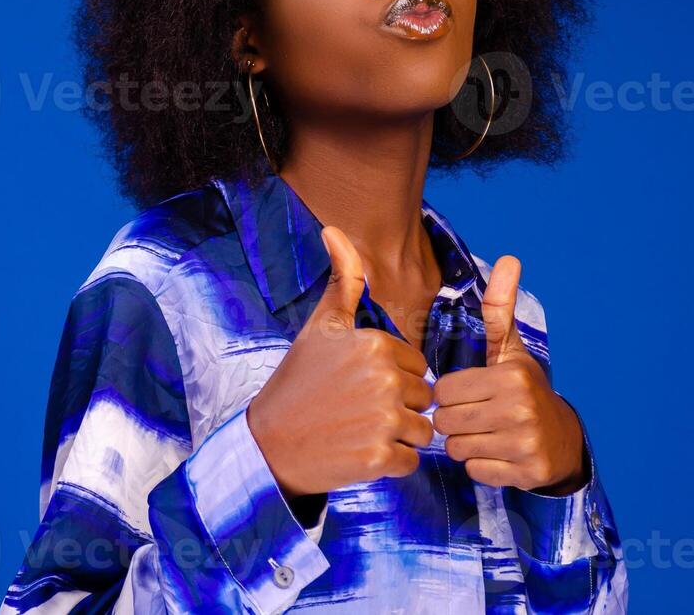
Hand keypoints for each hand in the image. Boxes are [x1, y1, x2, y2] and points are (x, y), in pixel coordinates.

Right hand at [247, 225, 434, 496]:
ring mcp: (384, 420)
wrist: (269, 443)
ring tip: (361, 430)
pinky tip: (360, 452)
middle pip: (423, 397)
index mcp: (374, 344)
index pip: (416, 364)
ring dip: (398, 436)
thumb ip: (343, 280)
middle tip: (358, 410)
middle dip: (399, 406)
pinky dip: (391, 463)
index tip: (358, 384)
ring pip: (422, 430)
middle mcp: (384, 379)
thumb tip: (334, 229)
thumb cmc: (298, 381)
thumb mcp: (320, 326)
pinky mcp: (381, 459)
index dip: (392, 376)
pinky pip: (411, 460)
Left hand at [432, 255, 586, 493]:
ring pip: (457, 449)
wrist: (561, 439)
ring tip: (485, 433)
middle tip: (474, 416)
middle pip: (446, 422)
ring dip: (464, 444)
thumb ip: (498, 307)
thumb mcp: (509, 348)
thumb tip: (509, 258)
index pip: (445, 391)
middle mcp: (519, 410)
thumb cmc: (522, 389)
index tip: (468, 393)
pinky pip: (474, 472)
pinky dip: (480, 466)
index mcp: (510, 377)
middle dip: (454, 421)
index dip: (450, 394)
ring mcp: (524, 444)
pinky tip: (497, 453)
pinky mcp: (525, 472)